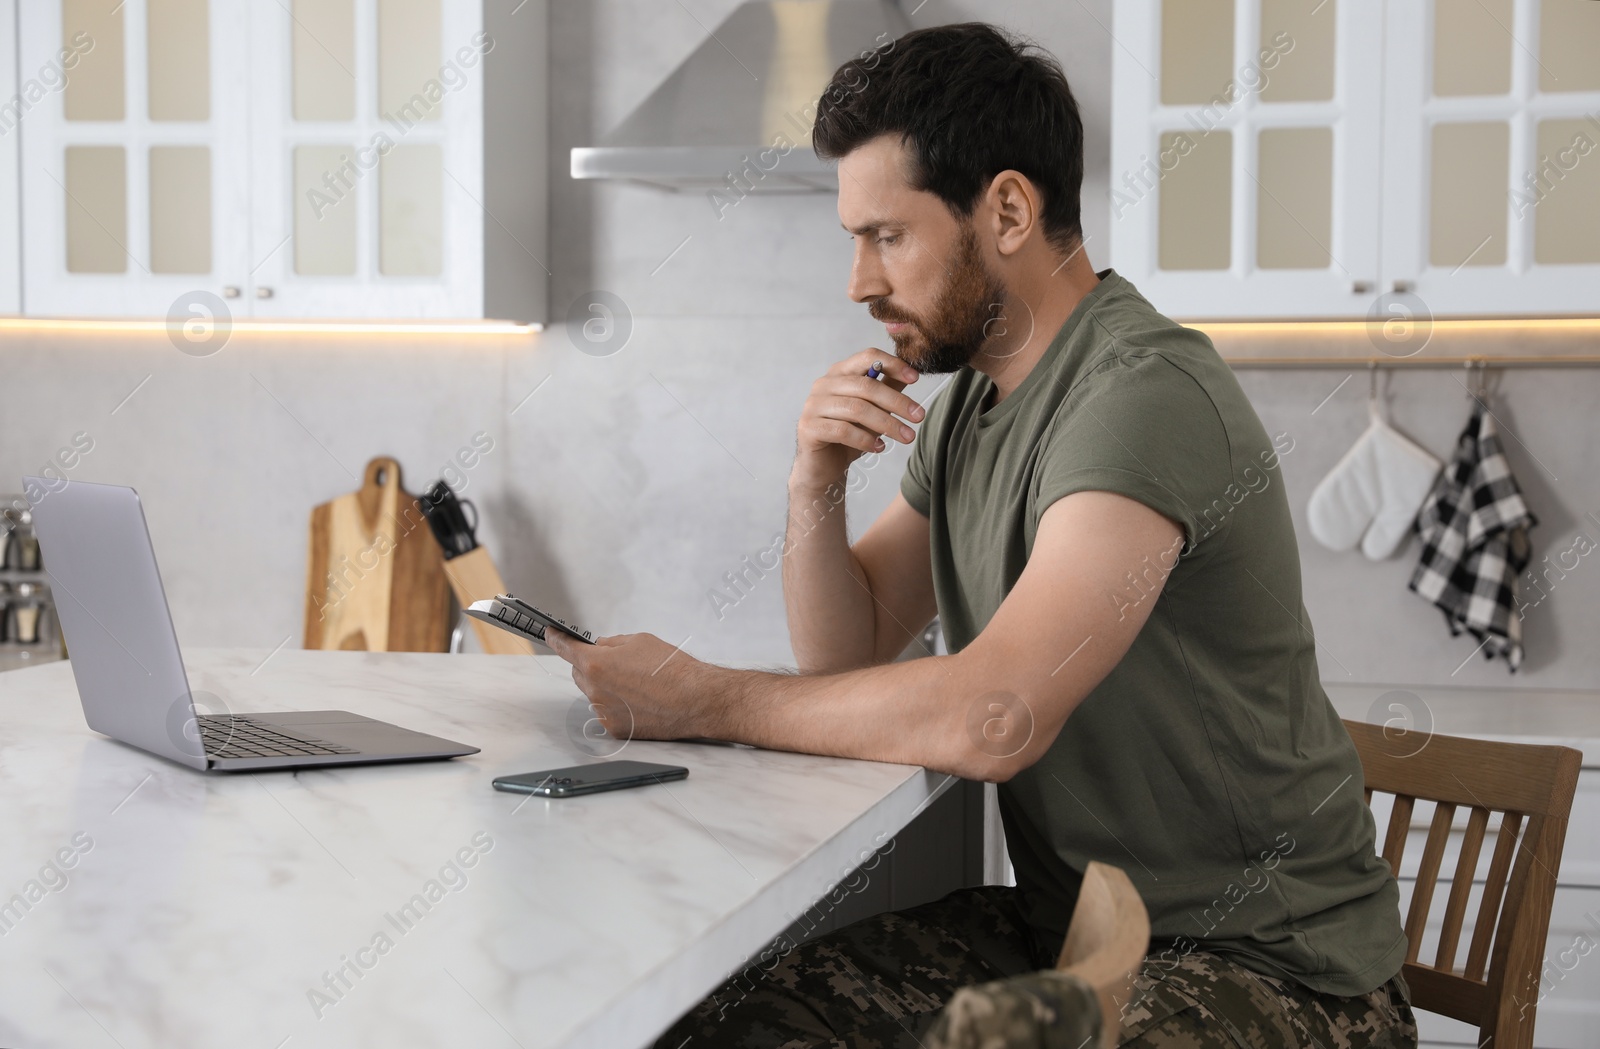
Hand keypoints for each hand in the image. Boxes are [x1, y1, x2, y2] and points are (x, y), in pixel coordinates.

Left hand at [540, 631, 707, 741]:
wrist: (695, 700)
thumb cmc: (673, 670)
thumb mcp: (640, 641)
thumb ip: (612, 644)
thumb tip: (600, 646)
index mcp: (597, 664)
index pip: (565, 648)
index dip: (556, 639)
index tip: (551, 634)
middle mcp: (595, 691)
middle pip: (579, 672)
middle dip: (590, 664)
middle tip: (615, 661)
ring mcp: (603, 713)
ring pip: (593, 693)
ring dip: (605, 685)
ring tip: (636, 683)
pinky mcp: (615, 729)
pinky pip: (606, 711)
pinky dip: (616, 704)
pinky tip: (639, 699)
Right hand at [793, 351, 923, 488]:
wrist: (822, 467)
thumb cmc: (846, 437)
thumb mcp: (872, 411)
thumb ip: (887, 390)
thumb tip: (911, 375)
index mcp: (839, 374)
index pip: (867, 358)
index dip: (893, 365)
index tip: (916, 379)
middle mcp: (824, 385)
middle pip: (866, 386)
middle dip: (897, 401)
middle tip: (918, 416)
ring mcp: (813, 405)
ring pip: (856, 409)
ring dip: (887, 423)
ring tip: (906, 437)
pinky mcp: (808, 427)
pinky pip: (842, 430)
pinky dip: (865, 439)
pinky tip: (879, 448)